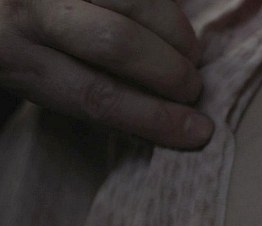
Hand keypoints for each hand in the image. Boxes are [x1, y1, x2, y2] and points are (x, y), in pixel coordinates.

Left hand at [0, 0, 213, 148]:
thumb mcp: (42, 80)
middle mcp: (30, 8)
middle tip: (192, 90)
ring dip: (178, 34)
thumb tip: (172, 123)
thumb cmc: (27, 49)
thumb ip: (94, 95)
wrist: (1, 4)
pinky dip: (167, 10)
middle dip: (170, 72)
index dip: (154, 117)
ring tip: (187, 55)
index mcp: (14, 56)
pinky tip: (170, 27)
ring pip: (138, 2)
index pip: (95, 94)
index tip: (197, 131)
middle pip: (116, 43)